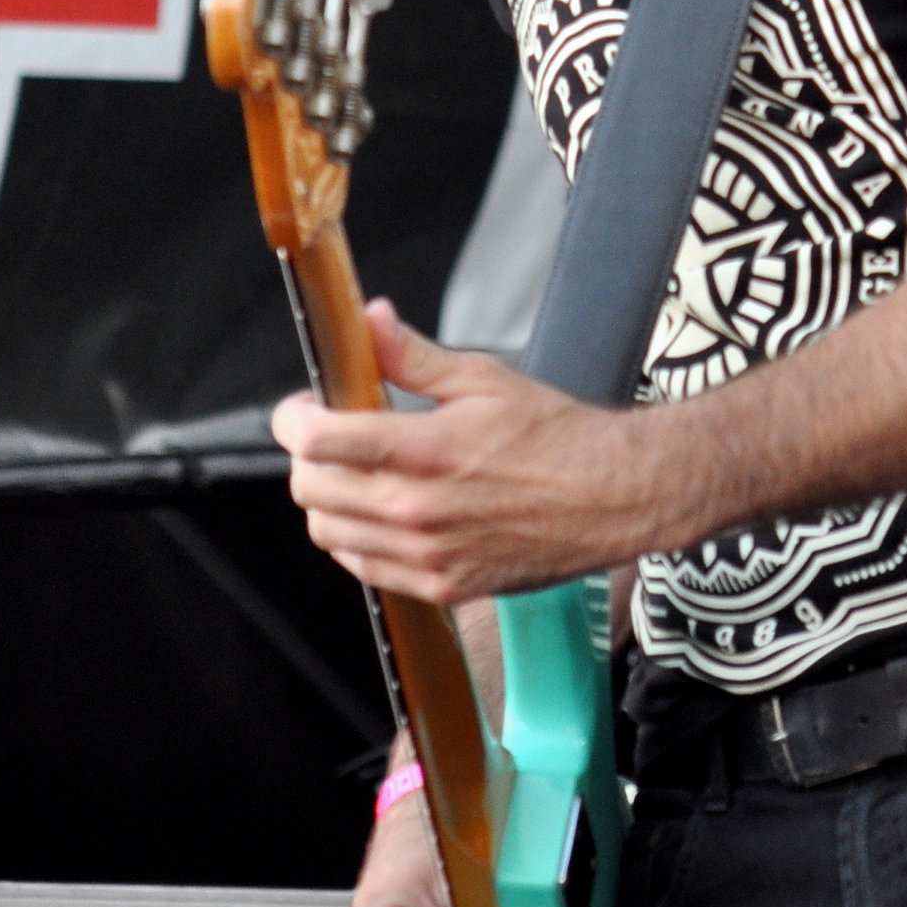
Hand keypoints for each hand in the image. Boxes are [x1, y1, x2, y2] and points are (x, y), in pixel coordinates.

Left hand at [272, 302, 660, 602]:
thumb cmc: (558, 436)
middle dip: (306, 457)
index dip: (293, 420)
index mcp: (424, 450)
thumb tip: (370, 321)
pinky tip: (380, 514)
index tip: (302, 408)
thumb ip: (412, 356)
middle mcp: (417, 510)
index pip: (318, 442)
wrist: (613, 497)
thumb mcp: (483, 378)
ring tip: (355, 474)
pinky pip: (365, 569)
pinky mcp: (442, 586)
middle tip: (328, 436)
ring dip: (327, 501)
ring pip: (329, 536)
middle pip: (310, 491)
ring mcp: (427, 556)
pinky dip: (356, 541)